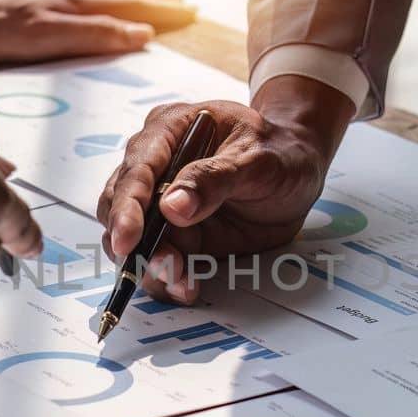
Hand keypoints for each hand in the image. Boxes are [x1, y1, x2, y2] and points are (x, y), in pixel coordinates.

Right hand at [96, 76, 354, 302]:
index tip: (128, 240)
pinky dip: (166, 279)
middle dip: (136, 244)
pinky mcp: (174, 233)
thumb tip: (170, 206)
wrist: (299, 170)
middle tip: (165, 267)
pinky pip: (157, 259)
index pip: (136, 168)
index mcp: (168, 130)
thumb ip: (214, 179)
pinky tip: (186, 287)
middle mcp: (155, 164)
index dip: (127, 206)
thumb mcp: (257, 159)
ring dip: (150, 266)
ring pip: (132, 238)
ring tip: (182, 282)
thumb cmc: (280, 152)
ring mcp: (160, 201)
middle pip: (118, 206)